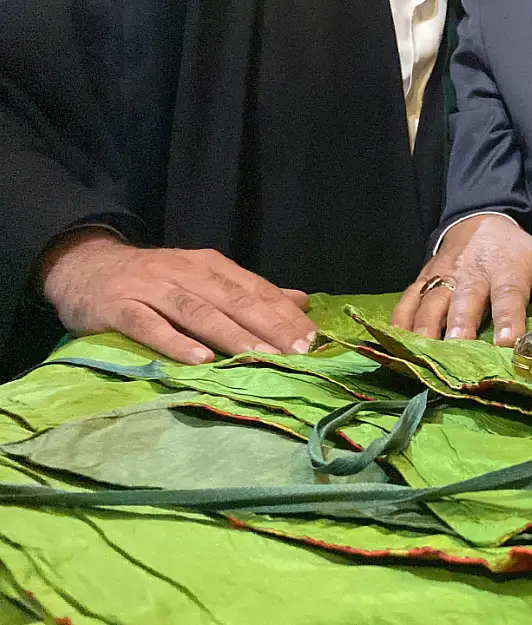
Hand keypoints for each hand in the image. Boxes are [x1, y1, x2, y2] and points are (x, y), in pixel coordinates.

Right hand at [41, 228, 316, 364]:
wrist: (84, 267)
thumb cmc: (156, 279)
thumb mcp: (205, 277)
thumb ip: (251, 291)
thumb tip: (301, 301)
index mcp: (211, 266)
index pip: (255, 290)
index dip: (284, 314)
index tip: (313, 339)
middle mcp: (186, 273)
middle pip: (234, 300)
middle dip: (269, 326)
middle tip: (299, 351)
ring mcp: (152, 289)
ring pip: (198, 312)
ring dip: (232, 335)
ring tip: (261, 356)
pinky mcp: (120, 307)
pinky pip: (150, 326)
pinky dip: (175, 343)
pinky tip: (199, 360)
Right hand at [391, 215, 531, 345]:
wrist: (478, 220)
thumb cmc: (516, 251)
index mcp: (506, 271)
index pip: (508, 298)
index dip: (508, 320)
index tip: (507, 343)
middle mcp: (472, 274)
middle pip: (464, 304)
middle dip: (460, 328)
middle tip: (458, 353)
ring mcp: (444, 278)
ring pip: (431, 304)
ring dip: (427, 330)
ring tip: (425, 355)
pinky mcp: (423, 281)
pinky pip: (408, 301)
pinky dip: (400, 321)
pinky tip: (397, 343)